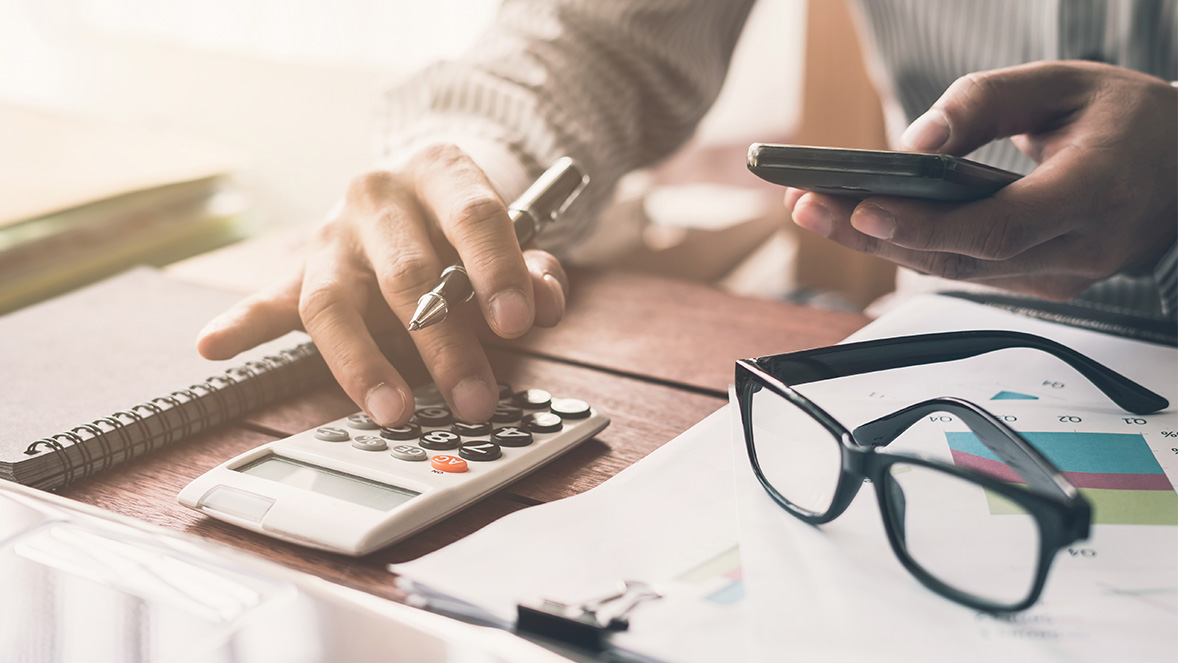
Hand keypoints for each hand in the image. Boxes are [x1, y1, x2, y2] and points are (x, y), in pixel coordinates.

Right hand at [196, 144, 568, 424]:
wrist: (417, 191)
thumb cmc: (465, 227)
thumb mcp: (512, 240)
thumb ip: (533, 271)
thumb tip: (545, 304)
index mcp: (438, 174)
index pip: (472, 216)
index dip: (497, 269)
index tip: (518, 323)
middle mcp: (378, 197)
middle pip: (407, 271)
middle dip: (443, 341)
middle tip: (474, 396)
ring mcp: (333, 236)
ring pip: (335, 299)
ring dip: (363, 363)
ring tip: (392, 411)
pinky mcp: (300, 271)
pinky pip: (269, 300)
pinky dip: (242, 325)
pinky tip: (214, 345)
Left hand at [786, 61, 1177, 299]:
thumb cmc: (1128, 119)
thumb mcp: (1062, 83)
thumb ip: (984, 104)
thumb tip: (912, 145)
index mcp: (1096, 192)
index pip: (998, 226)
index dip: (925, 224)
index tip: (861, 206)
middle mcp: (1081, 248)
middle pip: (961, 259)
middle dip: (873, 235)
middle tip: (808, 206)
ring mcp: (1064, 276)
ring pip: (957, 272)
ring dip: (881, 244)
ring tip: (817, 210)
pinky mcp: (1045, 283)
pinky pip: (970, 271)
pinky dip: (915, 247)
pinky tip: (864, 223)